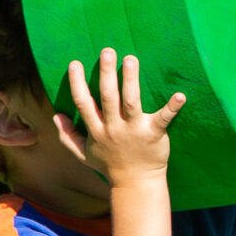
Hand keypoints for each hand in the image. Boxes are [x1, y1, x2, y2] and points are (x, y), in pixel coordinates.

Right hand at [57, 49, 185, 182]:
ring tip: (131, 59)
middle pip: (108, 98)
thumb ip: (67, 136)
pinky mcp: (154, 134)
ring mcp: (134, 131)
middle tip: (107, 51)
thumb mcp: (84, 155)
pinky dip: (172, 107)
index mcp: (97, 130)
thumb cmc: (110, 166)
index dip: (77, 83)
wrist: (136, 184)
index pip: (84, 103)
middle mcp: (114, 128)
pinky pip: (163, 119)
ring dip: (131, 80)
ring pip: (131, 102)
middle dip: (106, 74)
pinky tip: (180, 95)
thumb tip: (55, 116)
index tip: (74, 63)